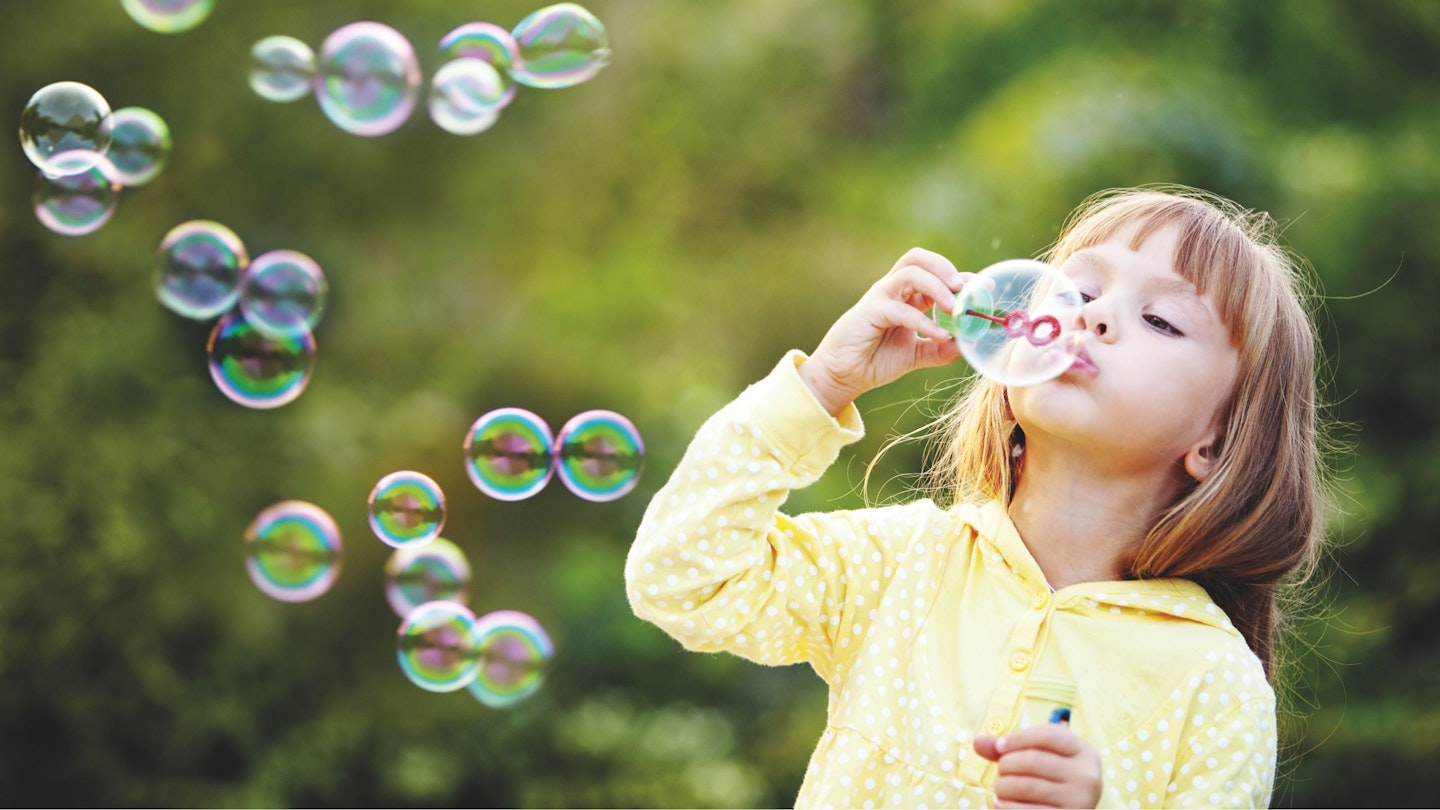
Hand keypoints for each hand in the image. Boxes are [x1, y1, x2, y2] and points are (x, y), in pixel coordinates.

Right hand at [798, 248, 969, 414]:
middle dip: (945, 268)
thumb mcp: (917, 355)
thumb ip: (941, 349)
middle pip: (919, 259)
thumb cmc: (876, 361)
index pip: (936, 274)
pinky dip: (923, 321)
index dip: (962, 277)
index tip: (987, 287)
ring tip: (955, 308)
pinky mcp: (870, 311)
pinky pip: (900, 309)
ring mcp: (880, 297)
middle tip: (965, 289)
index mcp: (906, 296)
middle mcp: (893, 290)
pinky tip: (939, 336)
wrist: (844, 376)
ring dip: (937, 287)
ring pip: (911, 274)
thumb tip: (968, 344)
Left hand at [974, 724, 1102, 808]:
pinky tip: (1002, 804)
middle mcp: (1087, 776)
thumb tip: (977, 742)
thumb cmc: (1051, 780)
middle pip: (1032, 760)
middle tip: (1001, 772)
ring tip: (1000, 790)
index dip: (1017, 738)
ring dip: (1003, 787)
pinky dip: (1007, 806)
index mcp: (1084, 752)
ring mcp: (1080, 801)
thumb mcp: (1040, 758)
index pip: (1046, 734)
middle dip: (1006, 765)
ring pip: (1026, 786)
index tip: (1000, 747)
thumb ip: (1010, 749)